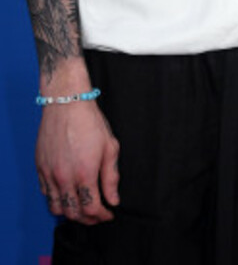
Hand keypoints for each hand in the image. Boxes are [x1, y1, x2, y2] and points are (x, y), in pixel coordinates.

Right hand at [36, 101, 119, 223]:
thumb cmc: (90, 121)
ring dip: (70, 213)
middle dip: (88, 219)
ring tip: (82, 209)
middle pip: (73, 213)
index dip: (102, 215)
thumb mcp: (110, 147)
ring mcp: (49, 173)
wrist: (66, 102)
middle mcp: (64, 177)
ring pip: (56, 208)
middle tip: (97, 215)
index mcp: (84, 173)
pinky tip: (67, 194)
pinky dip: (56, 200)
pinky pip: (45, 194)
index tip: (109, 213)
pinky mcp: (40, 167)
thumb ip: (111, 177)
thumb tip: (113, 199)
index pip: (92, 208)